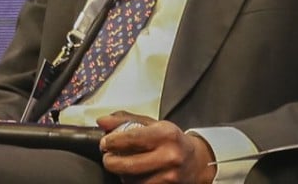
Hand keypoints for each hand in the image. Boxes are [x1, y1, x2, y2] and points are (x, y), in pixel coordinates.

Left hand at [98, 111, 215, 183]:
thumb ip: (127, 120)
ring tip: (126, 165)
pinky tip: (136, 174)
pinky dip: (132, 181)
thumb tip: (102, 121)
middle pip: (125, 164)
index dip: (111, 141)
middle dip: (111, 161)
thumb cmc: (173, 141)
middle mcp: (168, 156)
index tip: (105, 143)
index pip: (130, 138)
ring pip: (129, 180)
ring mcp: (167, 175)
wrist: (196, 162)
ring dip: (122, 173)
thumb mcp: (154, 125)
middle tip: (109, 157)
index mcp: (166, 134)